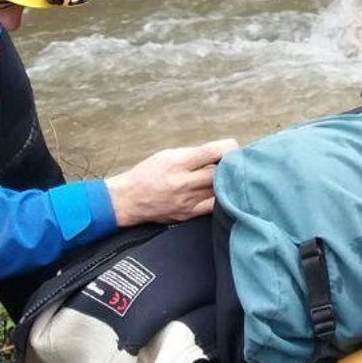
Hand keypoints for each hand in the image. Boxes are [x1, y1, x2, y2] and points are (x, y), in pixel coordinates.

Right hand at [107, 139, 233, 226]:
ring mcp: (186, 201)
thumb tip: (219, 153)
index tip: (233, 148)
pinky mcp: (187, 214)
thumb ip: (193, 155)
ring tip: (230, 177)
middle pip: (219, 173)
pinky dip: (221, 199)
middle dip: (230, 166)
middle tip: (235, 163)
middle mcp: (183, 183)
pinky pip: (213, 207)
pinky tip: (223, 193)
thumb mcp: (167, 155)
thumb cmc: (148, 173)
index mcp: (177, 163)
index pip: (211, 152)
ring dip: (227, 183)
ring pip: (220, 191)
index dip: (228, 148)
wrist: (127, 199)